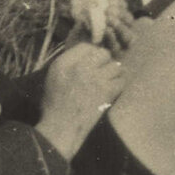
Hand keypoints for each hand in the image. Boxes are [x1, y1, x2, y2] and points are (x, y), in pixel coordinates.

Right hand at [37, 42, 125, 161]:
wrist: (61, 128)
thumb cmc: (55, 104)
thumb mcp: (53, 77)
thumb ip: (68, 61)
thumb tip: (87, 52)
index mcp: (64, 62)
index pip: (86, 46)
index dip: (92, 53)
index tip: (93, 61)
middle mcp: (80, 67)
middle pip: (103, 53)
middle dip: (105, 61)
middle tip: (102, 70)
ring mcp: (95, 79)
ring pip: (116, 66)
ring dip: (114, 72)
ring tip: (108, 79)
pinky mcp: (106, 93)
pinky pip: (121, 81)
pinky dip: (119, 84)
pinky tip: (112, 89)